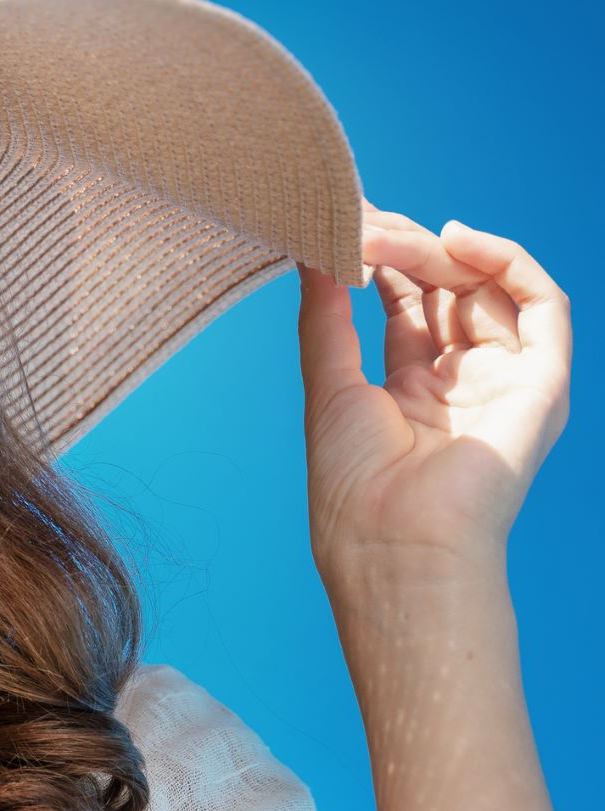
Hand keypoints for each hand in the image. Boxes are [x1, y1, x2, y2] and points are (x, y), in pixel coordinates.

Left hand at [295, 198, 570, 581]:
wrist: (395, 543)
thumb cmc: (353, 486)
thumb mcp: (331, 386)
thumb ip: (326, 318)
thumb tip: (311, 254)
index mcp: (409, 392)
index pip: (407, 305)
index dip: (381, 262)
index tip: (347, 226)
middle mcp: (461, 384)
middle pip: (447, 291)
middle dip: (408, 249)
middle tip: (365, 221)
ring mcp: (504, 381)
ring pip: (490, 290)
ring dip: (444, 251)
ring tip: (395, 234)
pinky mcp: (542, 383)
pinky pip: (544, 306)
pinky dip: (509, 263)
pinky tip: (459, 241)